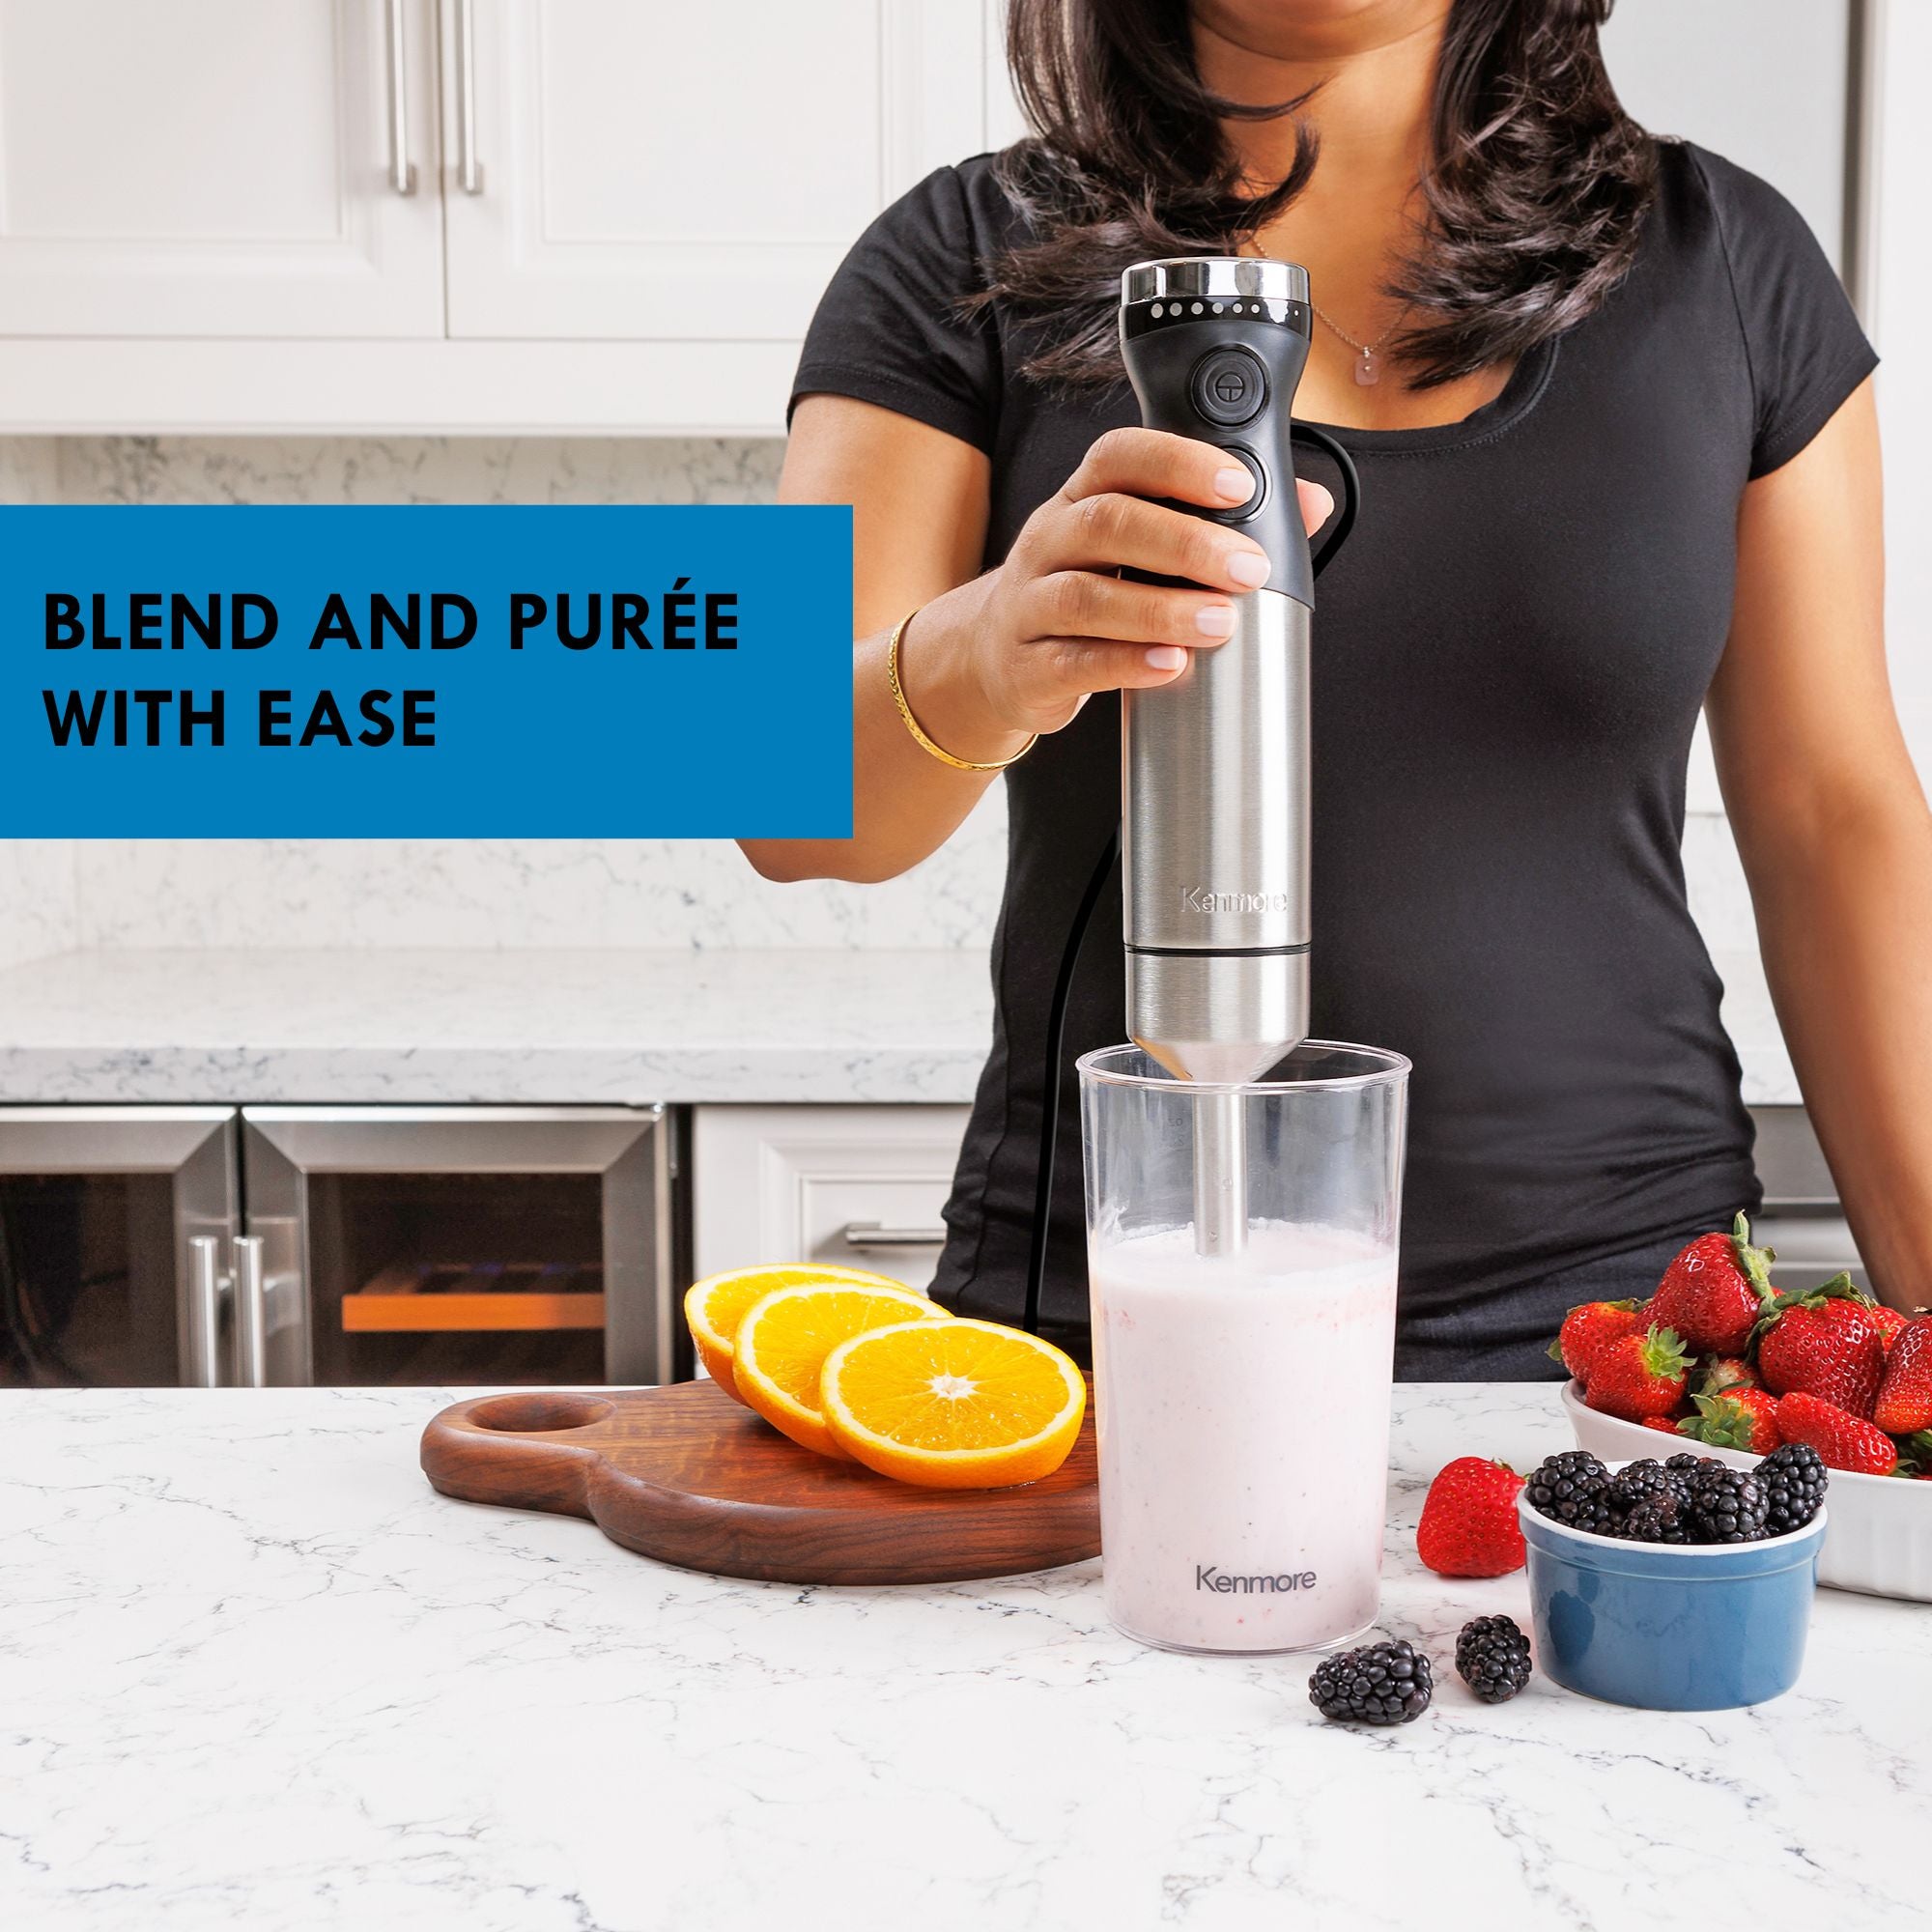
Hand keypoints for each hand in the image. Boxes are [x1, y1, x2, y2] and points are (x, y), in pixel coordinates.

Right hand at [927, 427, 1334, 739]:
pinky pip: (1072, 662)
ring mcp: (1029, 605)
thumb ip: (1220, 521)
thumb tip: (1310, 502)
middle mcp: (1049, 541)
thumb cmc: (1085, 589)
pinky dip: (1124, 664)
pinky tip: (1170, 665)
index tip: (1239, 485)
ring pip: (1087, 597)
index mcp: (1081, 498)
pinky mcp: (1027, 666)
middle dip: (1186, 543)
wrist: (996, 658)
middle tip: (1248, 569)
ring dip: (1160, 608)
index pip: (1119, 456)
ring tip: (1220, 622)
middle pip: (1108, 524)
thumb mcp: (1136, 546)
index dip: (1178, 463)